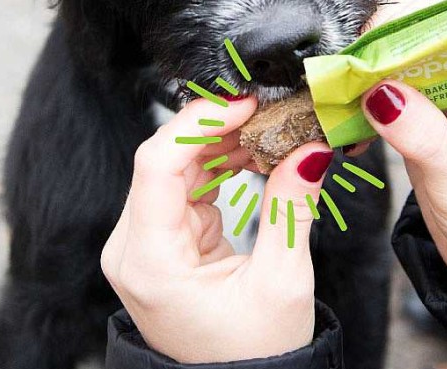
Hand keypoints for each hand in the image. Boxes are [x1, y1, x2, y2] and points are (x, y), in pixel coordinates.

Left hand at [101, 96, 334, 362]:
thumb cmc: (253, 357)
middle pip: (167, 158)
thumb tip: (311, 149)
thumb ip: (292, 208)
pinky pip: (189, 183)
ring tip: (271, 130)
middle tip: (270, 110)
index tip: (245, 103)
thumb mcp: (282, 283)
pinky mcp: (166, 238)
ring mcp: (146, 241)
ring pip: (179, 165)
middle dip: (220, 127)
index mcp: (150, 261)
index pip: (157, 163)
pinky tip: (256, 153)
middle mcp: (135, 247)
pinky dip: (222, 163)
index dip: (200, 122)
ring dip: (224, 142)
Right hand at [362, 0, 446, 295]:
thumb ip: (425, 136)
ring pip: (405, 41)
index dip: (426, 11)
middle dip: (392, 29)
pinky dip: (367, 87)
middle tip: (363, 62)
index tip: (388, 37)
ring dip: (373, 56)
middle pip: (432, 12)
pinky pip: (390, 76)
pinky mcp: (429, 105)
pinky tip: (351, 114)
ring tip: (351, 87)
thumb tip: (379, 92)